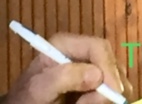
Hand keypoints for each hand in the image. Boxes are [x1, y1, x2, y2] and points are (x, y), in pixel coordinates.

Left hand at [3, 32, 132, 103]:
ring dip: (108, 92)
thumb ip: (64, 78)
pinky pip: (111, 87)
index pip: (98, 47)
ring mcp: (89, 67)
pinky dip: (107, 97)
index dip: (108, 67)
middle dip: (110, 82)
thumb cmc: (27, 99)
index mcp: (67, 44)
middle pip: (109, 61)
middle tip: (105, 102)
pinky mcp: (93, 81)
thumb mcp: (39, 88)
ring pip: (114, 74)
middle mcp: (81, 52)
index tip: (113, 91)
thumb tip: (97, 75)